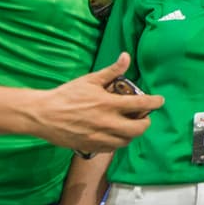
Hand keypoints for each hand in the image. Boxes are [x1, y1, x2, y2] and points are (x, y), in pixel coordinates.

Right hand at [32, 53, 163, 154]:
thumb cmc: (66, 95)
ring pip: (127, 141)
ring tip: (129, 125)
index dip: (155, 102)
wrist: (43, 115)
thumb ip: (111, 71)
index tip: (160, 101)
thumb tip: (126, 56)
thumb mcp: (90, 80)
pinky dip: (118, 142)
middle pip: (139, 128)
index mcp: (108, 103)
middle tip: (143, 117)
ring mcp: (100, 137)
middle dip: (145, 123)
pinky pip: (113, 148)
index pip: (141, 105)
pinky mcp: (92, 146)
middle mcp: (107, 122)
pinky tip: (115, 134)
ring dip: (132, 133)